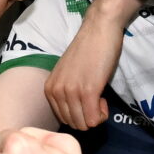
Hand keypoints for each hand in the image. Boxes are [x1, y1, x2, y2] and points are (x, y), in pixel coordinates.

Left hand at [44, 5, 120, 130]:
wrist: (98, 29)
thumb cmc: (87, 50)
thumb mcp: (68, 75)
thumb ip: (66, 93)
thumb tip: (76, 115)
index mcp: (49, 89)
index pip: (63, 119)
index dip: (79, 113)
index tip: (87, 99)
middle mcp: (56, 92)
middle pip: (73, 124)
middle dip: (88, 117)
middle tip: (96, 99)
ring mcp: (71, 92)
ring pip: (83, 124)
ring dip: (95, 116)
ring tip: (99, 97)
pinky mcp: (88, 91)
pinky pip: (93, 119)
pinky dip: (102, 114)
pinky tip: (103, 98)